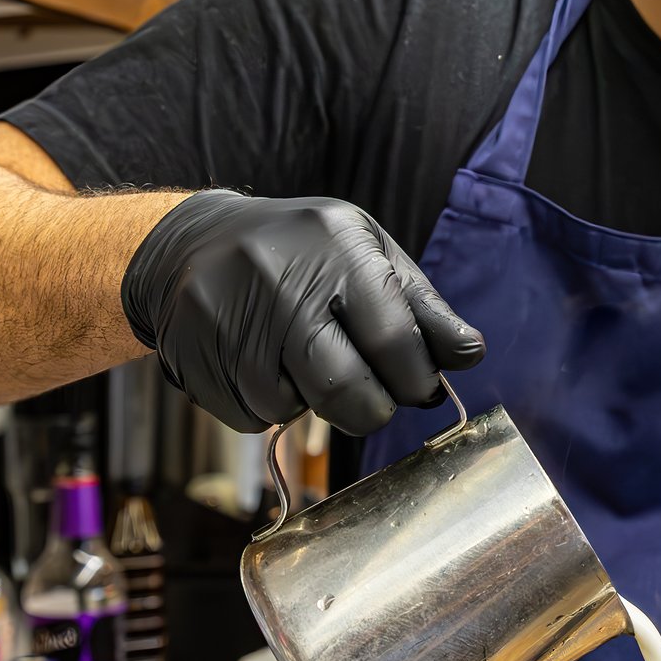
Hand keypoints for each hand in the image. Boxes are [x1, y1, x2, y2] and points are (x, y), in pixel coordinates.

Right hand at [121, 191, 483, 434]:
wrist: (190, 243)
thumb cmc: (301, 251)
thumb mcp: (366, 253)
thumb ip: (421, 307)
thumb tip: (469, 355)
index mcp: (337, 246)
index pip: (394, 341)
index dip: (416, 381)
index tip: (418, 388)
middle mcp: (278, 278)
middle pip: (343, 389)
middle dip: (370, 408)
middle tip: (372, 398)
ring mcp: (228, 317)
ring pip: (292, 410)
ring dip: (312, 404)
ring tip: (302, 360)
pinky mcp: (191, 354)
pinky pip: (250, 417)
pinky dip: (268, 406)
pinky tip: (261, 364)